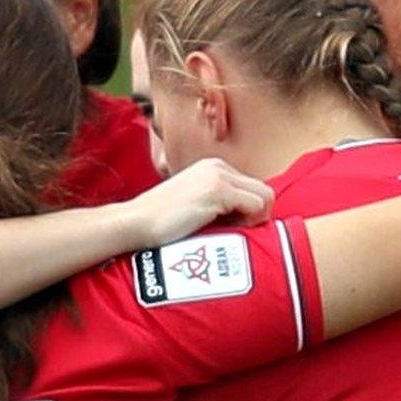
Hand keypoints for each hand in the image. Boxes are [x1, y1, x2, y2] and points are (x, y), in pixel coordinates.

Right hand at [120, 157, 273, 246]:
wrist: (135, 223)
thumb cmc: (160, 222)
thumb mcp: (193, 204)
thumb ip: (215, 205)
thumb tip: (242, 220)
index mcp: (212, 168)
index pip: (251, 188)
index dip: (247, 211)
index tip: (230, 227)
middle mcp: (218, 167)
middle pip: (263, 190)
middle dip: (256, 215)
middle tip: (235, 232)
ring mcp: (218, 177)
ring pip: (265, 196)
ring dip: (255, 219)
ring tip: (232, 232)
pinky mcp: (218, 190)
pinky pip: (256, 205)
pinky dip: (250, 222)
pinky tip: (229, 230)